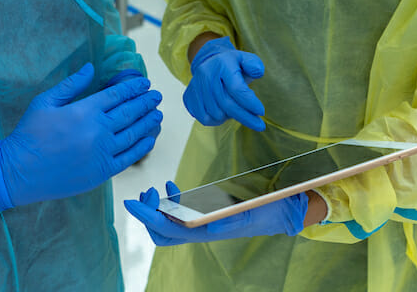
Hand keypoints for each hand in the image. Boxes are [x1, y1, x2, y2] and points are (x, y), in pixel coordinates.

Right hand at [0, 64, 161, 209]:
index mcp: (84, 111)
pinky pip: (128, 158)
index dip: (133, 88)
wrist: (19, 171)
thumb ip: (71, 85)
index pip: (117, 95)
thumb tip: (90, 68)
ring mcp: (101, 152)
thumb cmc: (29, 134)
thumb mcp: (45, 102)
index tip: (144, 83)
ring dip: (148, 122)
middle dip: (145, 102)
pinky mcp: (101, 172)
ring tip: (157, 114)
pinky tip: (149, 139)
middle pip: (129, 112)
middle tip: (156, 96)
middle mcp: (98, 130)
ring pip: (133, 134)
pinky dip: (141, 147)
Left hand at [124, 182, 306, 245]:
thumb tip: (210, 227)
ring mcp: (203, 223)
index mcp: (207, 231)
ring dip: (156, 209)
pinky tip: (170, 185)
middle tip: (145, 193)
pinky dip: (171, 200)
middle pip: (162, 231)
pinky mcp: (207, 214)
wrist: (283, 212)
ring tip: (153, 190)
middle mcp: (201, 230)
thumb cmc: (269, 211)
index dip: (148, 217)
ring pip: (169, 224)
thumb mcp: (253, 212)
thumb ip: (234, 219)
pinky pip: (181, 212)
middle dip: (148, 214)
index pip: (169, 229)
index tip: (133, 202)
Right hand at [184, 37, 265, 130]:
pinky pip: (204, 118)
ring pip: (216, 113)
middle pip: (227, 104)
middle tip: (259, 125)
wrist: (210, 62)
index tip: (261, 112)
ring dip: (230, 116)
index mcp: (222, 64)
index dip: (249, 103)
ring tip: (236, 109)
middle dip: (245, 117)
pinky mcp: (188, 97)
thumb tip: (258, 73)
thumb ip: (255, 65)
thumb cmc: (232, 65)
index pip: (236, 88)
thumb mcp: (246, 60)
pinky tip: (224, 113)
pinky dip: (216, 120)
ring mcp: (195, 86)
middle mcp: (206, 74)